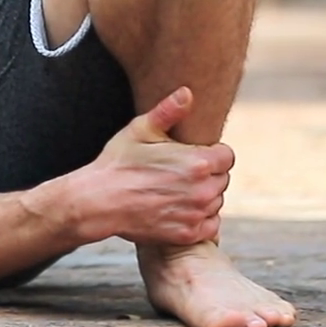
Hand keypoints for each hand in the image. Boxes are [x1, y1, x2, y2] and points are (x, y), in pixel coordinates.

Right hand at [73, 87, 232, 244]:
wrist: (98, 201)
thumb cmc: (117, 163)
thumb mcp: (139, 130)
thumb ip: (168, 111)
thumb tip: (187, 92)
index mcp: (198, 162)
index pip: (227, 156)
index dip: (210, 153)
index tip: (190, 155)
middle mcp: (204, 190)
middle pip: (222, 178)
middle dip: (206, 174)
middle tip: (176, 173)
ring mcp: (197, 214)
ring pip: (215, 201)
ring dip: (202, 196)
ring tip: (172, 190)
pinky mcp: (189, 234)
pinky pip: (210, 225)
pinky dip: (199, 219)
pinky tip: (175, 209)